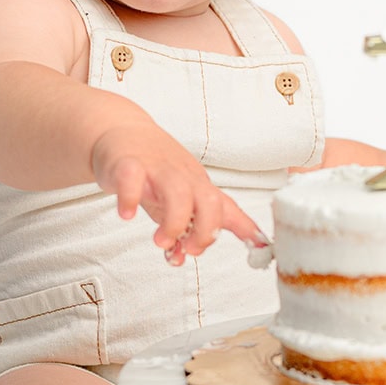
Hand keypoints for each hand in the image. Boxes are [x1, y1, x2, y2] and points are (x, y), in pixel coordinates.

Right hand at [91, 120, 264, 265]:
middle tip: (188, 250)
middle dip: (204, 231)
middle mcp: (183, 177)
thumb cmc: (154, 169)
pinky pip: (132, 179)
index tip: (262, 248)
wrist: (123, 130)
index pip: (227, 208)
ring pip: (177, 192)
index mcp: (198, 186)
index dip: (246, 228)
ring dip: (173, 223)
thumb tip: (190, 254)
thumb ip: (187, 224)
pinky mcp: (128, 163)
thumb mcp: (178, 196)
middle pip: (209, 201)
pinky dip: (130, 198)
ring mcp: (157, 169)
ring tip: (161, 242)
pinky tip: (127, 214)